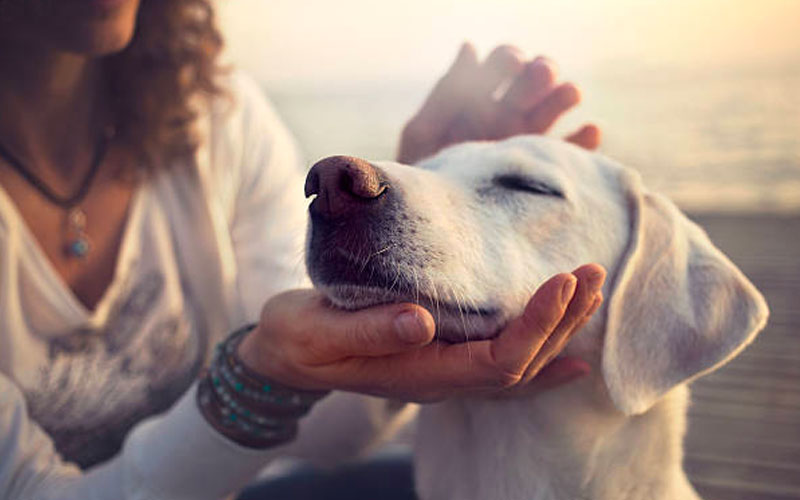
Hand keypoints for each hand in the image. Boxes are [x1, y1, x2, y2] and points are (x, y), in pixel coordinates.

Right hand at [237, 264, 605, 402]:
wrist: (284, 356)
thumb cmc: (297, 340)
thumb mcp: (318, 332)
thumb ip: (368, 330)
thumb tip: (421, 320)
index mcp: (419, 374)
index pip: (497, 361)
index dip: (536, 325)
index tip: (562, 281)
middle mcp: (441, 379)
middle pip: (521, 363)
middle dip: (562, 320)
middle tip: (591, 272)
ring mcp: (444, 371)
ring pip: (518, 363)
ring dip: (559, 329)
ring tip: (590, 291)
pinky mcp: (440, 356)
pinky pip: (502, 366)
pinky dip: (542, 358)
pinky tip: (571, 355)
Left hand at [397, 43, 600, 164]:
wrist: (433, 227)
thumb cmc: (422, 179)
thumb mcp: (424, 135)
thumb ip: (446, 94)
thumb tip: (470, 47)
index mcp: (478, 100)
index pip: (502, 65)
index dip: (509, 59)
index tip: (512, 64)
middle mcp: (506, 116)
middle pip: (533, 81)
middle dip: (540, 72)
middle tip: (541, 74)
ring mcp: (526, 142)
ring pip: (554, 109)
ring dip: (564, 95)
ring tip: (568, 93)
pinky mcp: (542, 171)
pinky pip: (571, 153)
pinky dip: (584, 141)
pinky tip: (589, 131)